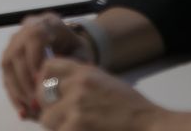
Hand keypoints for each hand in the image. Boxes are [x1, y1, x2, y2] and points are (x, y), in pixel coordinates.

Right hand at [1, 12, 93, 118]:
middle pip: (17, 53)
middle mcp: (26, 28)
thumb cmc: (75, 50)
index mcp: (47, 22)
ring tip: (31, 108)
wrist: (67, 45)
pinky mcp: (8, 56)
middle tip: (36, 102)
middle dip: (25, 81)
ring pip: (7, 65)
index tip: (40, 81)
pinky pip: (5, 75)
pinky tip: (24, 109)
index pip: (34, 36)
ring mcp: (15, 42)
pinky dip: (13, 94)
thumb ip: (70, 64)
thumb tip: (53, 81)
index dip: (34, 59)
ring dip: (18, 90)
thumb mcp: (80, 54)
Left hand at [35, 58, 171, 130]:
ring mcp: (76, 107)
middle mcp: (78, 85)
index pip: (48, 66)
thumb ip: (80, 81)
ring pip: (46, 117)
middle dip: (47, 106)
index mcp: (85, 71)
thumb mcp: (104, 82)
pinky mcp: (75, 126)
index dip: (43, 79)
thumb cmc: (130, 108)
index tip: (47, 91)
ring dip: (56, 125)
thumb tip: (53, 85)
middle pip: (42, 93)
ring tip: (75, 126)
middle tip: (60, 116)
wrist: (148, 124)